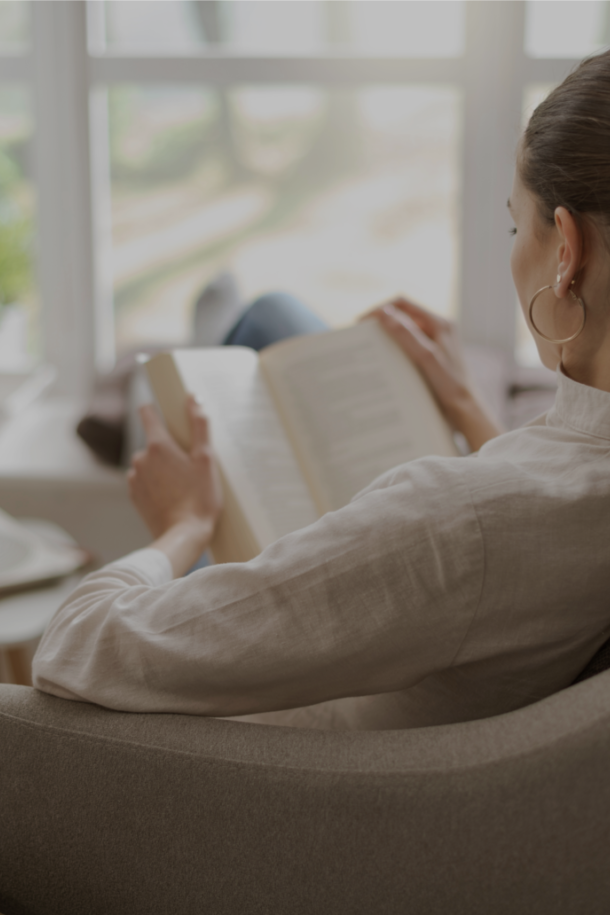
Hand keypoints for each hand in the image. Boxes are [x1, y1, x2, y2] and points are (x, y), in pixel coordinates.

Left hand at [128, 396, 222, 554]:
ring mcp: (135, 478)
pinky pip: (145, 481)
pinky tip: (173, 496)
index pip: (147, 413)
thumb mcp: (206, 459)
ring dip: (162, 468)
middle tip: (189, 466)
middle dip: (169, 449)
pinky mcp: (134, 496)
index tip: (169, 416)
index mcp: (158, 445)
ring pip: (149, 463)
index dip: (157, 411)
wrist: (183, 536)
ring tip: (183, 485)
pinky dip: (156, 484)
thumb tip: (193, 398)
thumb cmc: (199, 498)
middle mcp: (140, 458)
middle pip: (154, 442)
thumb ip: (198, 425)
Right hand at [367, 297, 502, 450]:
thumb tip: (384, 314)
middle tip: (362, 334)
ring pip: (405, 330)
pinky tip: (384, 358)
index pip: (404, 304)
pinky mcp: (431, 354)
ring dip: (387, 335)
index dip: (381, 309)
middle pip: (403, 315)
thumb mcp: (426, 357)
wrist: (465, 408)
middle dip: (382, 321)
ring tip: (370, 346)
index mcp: (440, 322)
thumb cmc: (451, 384)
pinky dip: (395, 348)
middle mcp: (438, 328)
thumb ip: (406, 334)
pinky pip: (409, 344)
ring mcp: (435, 341)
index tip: (363, 321)